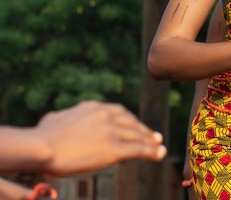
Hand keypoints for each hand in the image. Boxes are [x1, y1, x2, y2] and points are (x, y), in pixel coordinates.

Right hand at [37, 100, 166, 175]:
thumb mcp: (55, 119)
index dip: (130, 121)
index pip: (119, 112)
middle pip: (131, 123)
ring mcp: (111, 131)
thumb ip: (65, 117)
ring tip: (159, 146)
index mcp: (94, 107)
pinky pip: (138, 150)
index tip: (136, 126)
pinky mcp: (113, 148)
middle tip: (154, 136)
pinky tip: (159, 154)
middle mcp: (106, 115)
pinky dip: (151, 152)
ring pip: (137, 136)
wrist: (41, 147)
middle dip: (143, 130)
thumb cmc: (41, 136)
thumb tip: (59, 118)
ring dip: (151, 142)